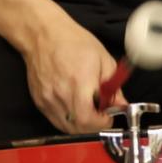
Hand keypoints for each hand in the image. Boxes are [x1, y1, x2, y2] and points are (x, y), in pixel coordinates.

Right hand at [22, 19, 121, 134]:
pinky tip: (74, 106)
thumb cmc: (72, 41)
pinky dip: (68, 119)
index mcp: (80, 83)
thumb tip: (121, 105)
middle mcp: (61, 94)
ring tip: (87, 108)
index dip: (103, 123)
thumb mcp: (102, 59)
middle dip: (94, 126)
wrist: (43, 34)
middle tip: (101, 114)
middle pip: (79, 128)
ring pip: (67, 127)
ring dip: (81, 125)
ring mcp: (48, 100)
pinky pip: (56, 120)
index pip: (89, 120)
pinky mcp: (39, 101)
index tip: (109, 116)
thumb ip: (113, 86)